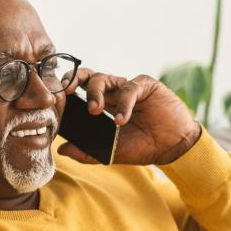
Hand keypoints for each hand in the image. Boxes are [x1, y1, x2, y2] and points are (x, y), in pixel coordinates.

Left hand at [58, 67, 202, 166]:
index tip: (56, 102)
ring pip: (103, 79)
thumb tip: (62, 150)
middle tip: (65, 92)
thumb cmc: (145, 147)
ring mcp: (128, 88)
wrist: (175, 147)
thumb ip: (88, 152)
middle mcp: (113, 94)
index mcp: (104, 106)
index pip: (80, 92)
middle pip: (87, 77)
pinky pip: (128, 89)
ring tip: (94, 111)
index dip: (67, 93)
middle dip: (73, 80)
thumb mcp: (112, 152)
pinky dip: (123, 104)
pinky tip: (122, 120)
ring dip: (94, 92)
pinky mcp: (146, 85)